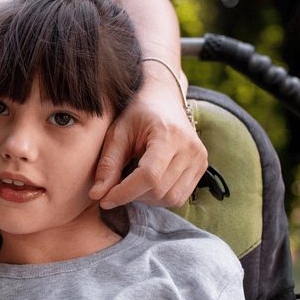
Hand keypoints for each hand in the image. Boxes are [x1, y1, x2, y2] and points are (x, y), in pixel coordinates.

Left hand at [89, 74, 206, 207]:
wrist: (162, 99)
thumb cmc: (136, 114)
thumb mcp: (117, 133)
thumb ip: (108, 164)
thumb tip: (97, 195)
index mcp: (169, 135)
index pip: (149, 176)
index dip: (124, 192)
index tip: (104, 200)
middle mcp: (190, 148)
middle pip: (158, 190)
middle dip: (132, 195)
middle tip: (116, 186)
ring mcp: (199, 159)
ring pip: (170, 198)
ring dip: (146, 198)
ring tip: (132, 182)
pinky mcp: (201, 167)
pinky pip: (180, 197)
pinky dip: (160, 197)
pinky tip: (148, 183)